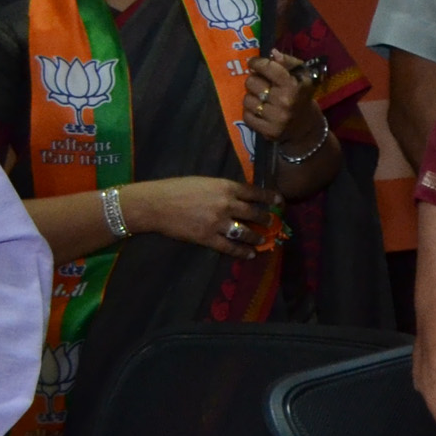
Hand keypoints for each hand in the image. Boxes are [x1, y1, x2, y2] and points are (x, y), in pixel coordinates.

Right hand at [121, 175, 281, 255]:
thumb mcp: (206, 182)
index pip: (255, 192)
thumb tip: (240, 196)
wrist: (156, 204)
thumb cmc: (178, 188)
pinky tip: (250, 254)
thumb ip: (224, 189)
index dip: (270, 197)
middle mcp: (227, 204)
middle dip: (266, 219)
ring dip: (257, 237)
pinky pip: (229, 247)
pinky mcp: (207, 238)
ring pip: (245, 232)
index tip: (280, 201)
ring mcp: (218, 222)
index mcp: (226, 187)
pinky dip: (241, 251)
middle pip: (254, 213)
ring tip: (263, 240)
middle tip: (272, 223)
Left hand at [244, 49, 324, 147]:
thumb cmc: (302, 96)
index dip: (257, 63)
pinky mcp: (268, 131)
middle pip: (252, 83)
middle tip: (260, 83)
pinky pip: (247, 116)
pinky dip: (250, 112)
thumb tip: (272, 53)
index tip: (253, 63)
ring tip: (260, 98)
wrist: (307, 126)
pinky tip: (259, 111)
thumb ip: (288, 62)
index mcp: (294, 85)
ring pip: (247, 100)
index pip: (268, 68)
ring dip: (251, 97)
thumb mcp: (302, 76)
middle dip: (254, 81)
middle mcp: (284, 101)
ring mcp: (276, 118)